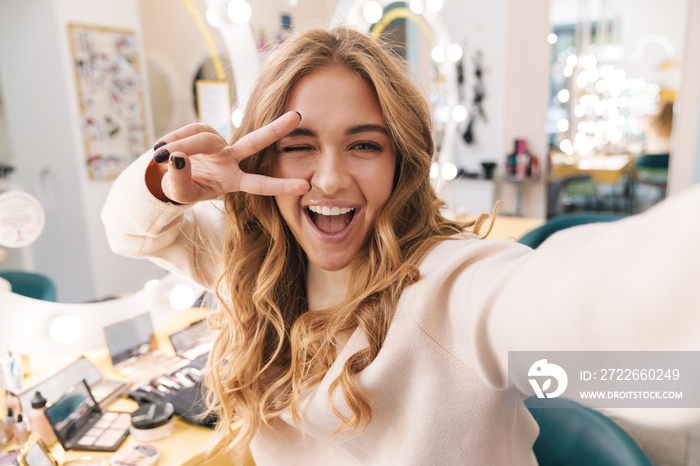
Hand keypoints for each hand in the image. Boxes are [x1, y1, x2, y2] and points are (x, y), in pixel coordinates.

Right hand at [151, 111, 308, 203]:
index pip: (260, 184)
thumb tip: (177, 158)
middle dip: (275, 130)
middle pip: (254, 142)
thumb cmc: (181, 188)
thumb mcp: (180, 192)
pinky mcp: (204, 131)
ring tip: (160, 156)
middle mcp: (231, 159)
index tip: (306, 186)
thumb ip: (180, 180)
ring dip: (182, 145)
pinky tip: (161, 149)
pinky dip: (173, 138)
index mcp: (233, 181)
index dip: (281, 185)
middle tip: (297, 116)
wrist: (168, 174)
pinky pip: (189, 131)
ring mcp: (219, 143)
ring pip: (203, 139)